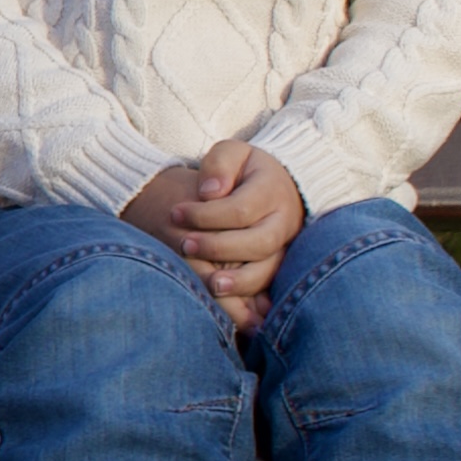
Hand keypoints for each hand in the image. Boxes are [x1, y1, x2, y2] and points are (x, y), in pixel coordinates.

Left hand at [126, 138, 303, 323]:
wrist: (276, 184)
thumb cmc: (243, 169)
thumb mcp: (232, 153)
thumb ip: (220, 164)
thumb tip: (210, 193)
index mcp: (272, 189)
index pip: (240, 208)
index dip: (205, 215)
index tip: (174, 213)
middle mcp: (285, 220)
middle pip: (258, 242)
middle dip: (219, 247)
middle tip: (185, 246)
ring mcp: (286, 246)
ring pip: (268, 269)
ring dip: (238, 282)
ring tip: (209, 285)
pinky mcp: (279, 264)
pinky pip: (268, 287)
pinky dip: (250, 298)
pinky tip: (230, 307)